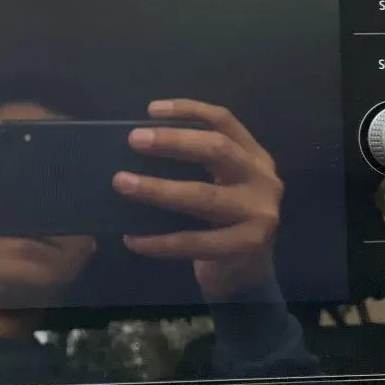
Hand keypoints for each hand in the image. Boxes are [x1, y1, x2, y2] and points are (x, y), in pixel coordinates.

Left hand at [112, 99, 283, 299]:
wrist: (247, 274)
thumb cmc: (220, 220)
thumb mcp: (216, 183)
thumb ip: (192, 165)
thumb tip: (136, 148)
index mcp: (253, 155)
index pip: (223, 121)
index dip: (189, 110)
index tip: (151, 110)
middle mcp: (262, 178)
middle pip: (217, 149)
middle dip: (173, 141)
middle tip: (134, 140)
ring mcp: (259, 213)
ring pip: (203, 196)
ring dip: (157, 189)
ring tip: (122, 183)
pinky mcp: (247, 246)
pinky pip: (195, 242)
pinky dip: (159, 242)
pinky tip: (132, 239)